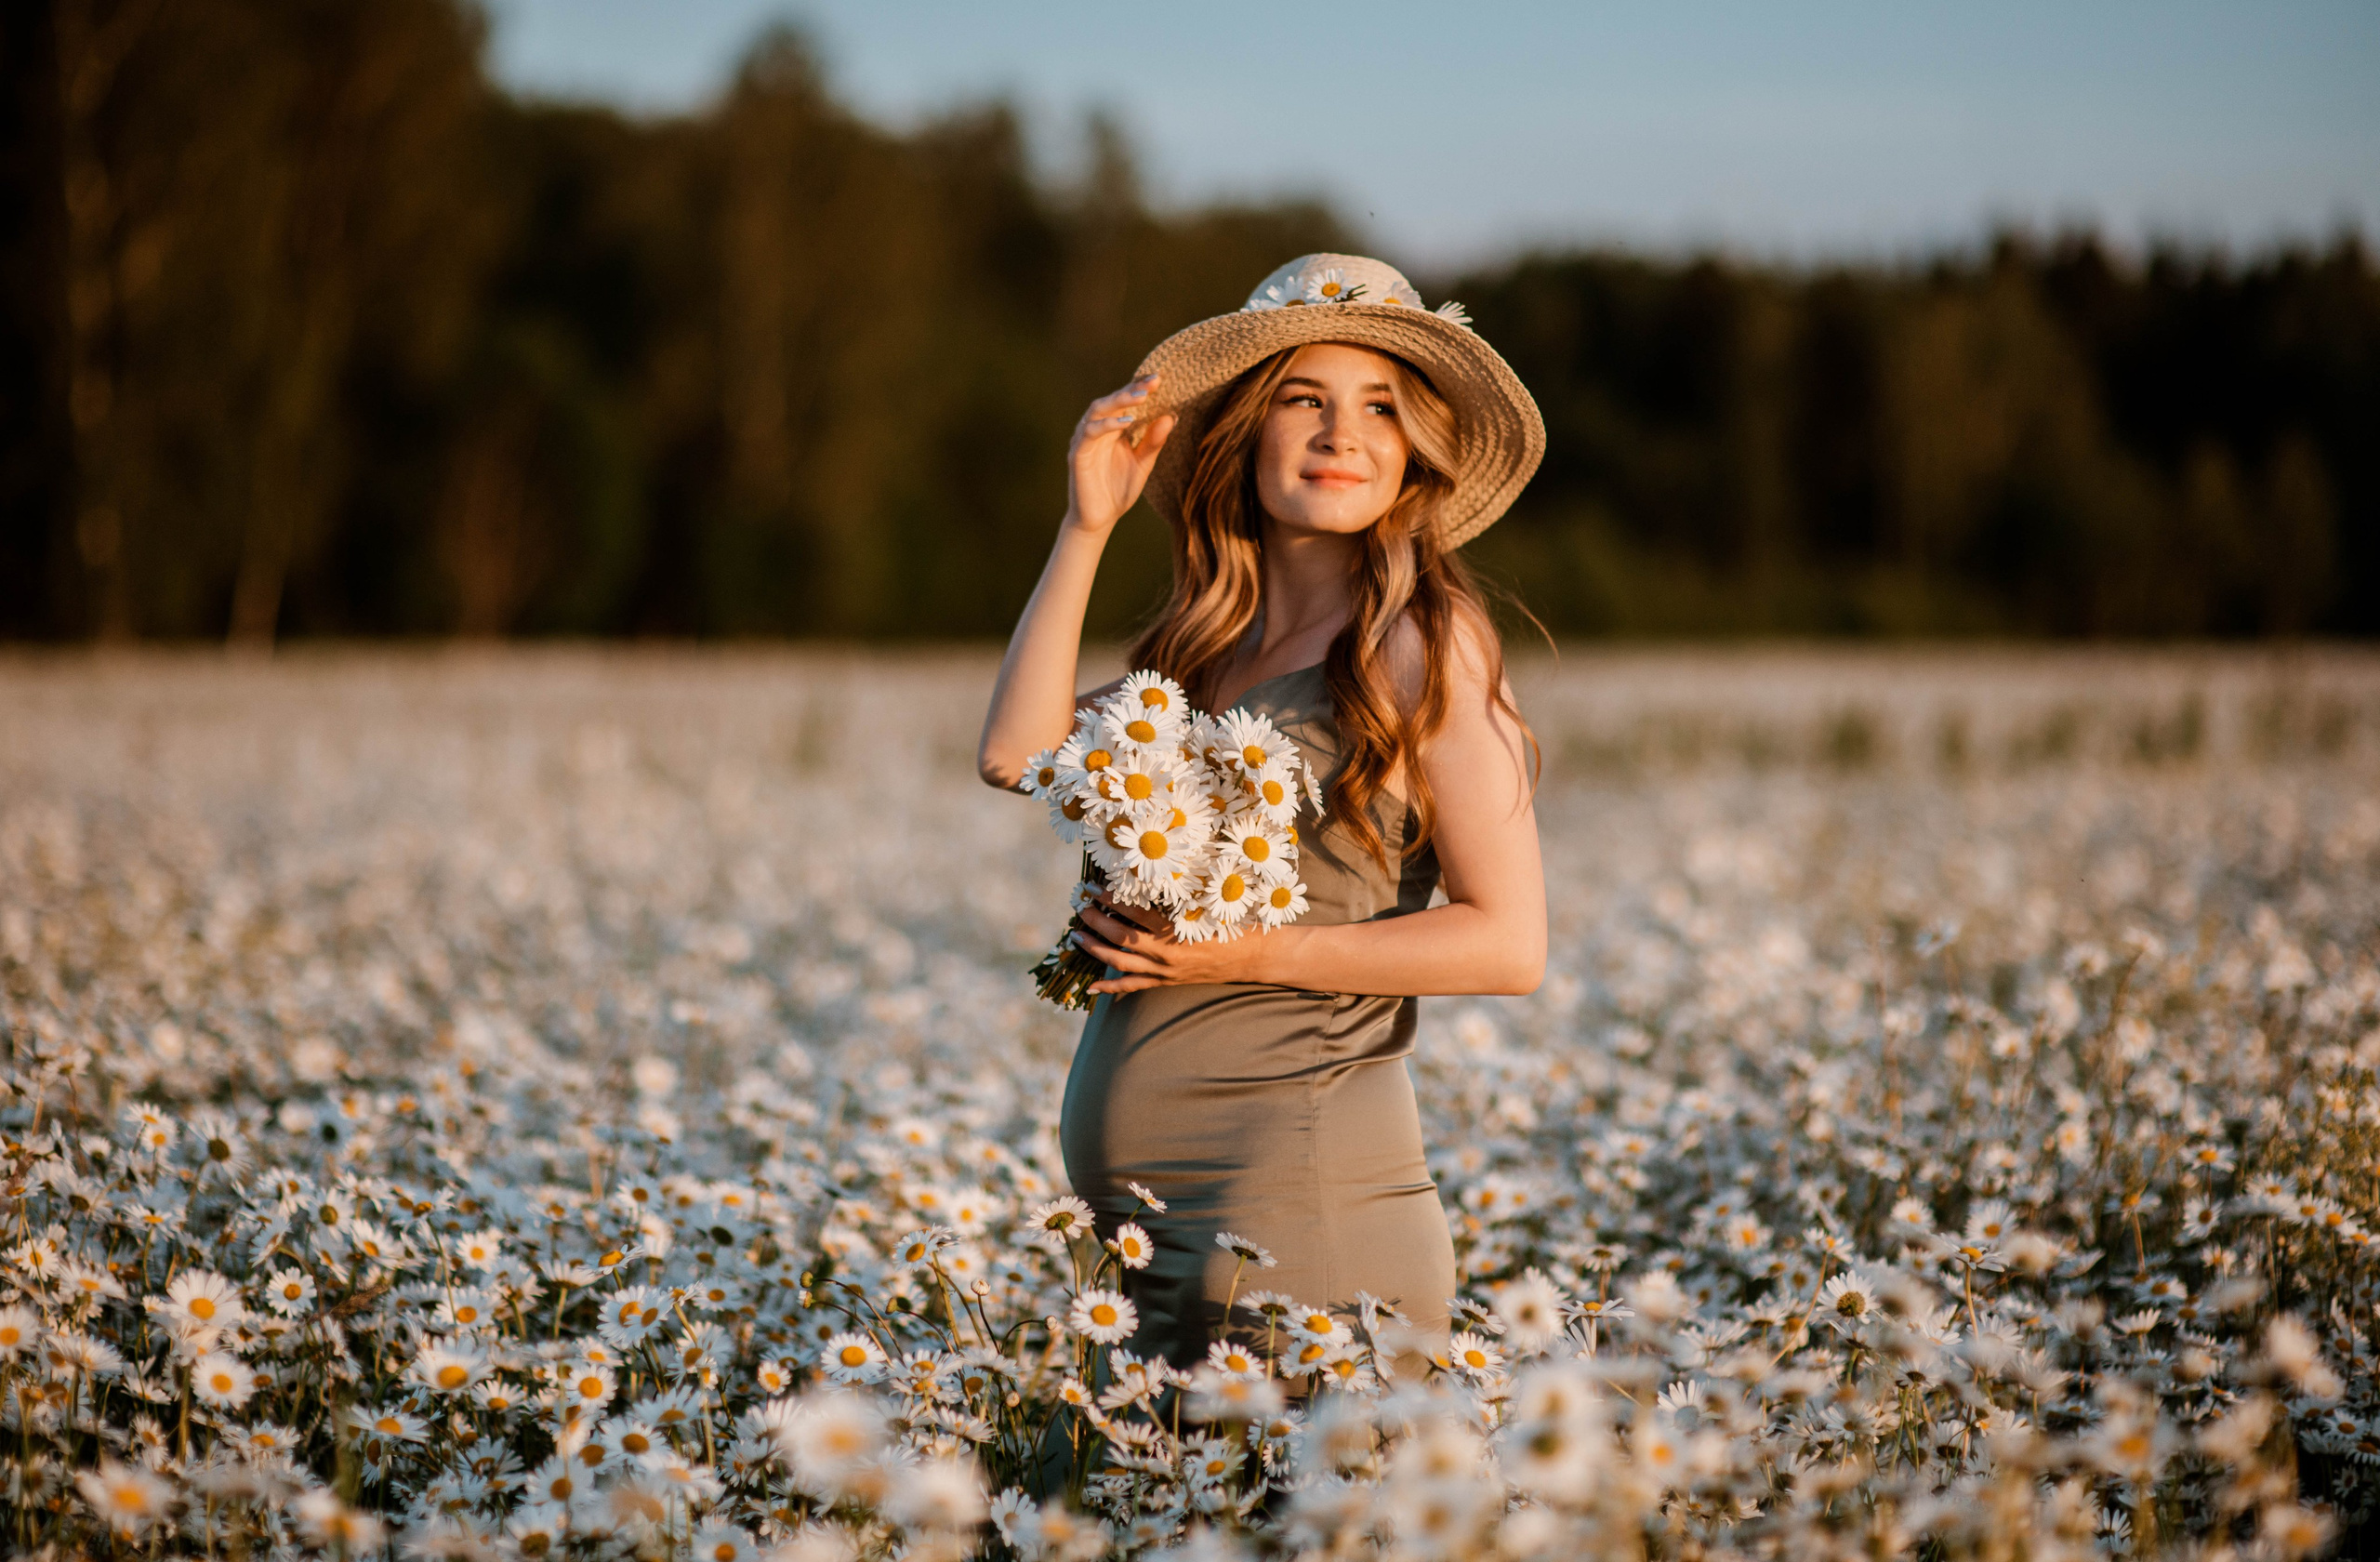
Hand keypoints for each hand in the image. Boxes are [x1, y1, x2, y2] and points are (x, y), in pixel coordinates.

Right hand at [1066, 376, 1176, 534]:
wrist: (1099, 519)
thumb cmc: (1119, 489)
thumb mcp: (1143, 463)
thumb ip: (1154, 441)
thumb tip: (1171, 415)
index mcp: (1113, 428)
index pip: (1125, 401)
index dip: (1139, 388)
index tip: (1160, 378)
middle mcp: (1097, 429)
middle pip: (1112, 400)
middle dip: (1132, 389)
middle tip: (1154, 382)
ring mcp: (1084, 439)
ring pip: (1098, 410)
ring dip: (1119, 401)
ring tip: (1142, 398)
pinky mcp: (1077, 453)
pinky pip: (1089, 433)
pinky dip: (1107, 425)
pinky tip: (1127, 423)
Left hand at [1073, 890, 1274, 993]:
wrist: (1254, 957)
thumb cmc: (1232, 923)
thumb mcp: (1205, 905)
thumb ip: (1176, 898)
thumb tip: (1146, 879)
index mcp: (1175, 930)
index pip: (1133, 912)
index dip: (1110, 898)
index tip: (1093, 887)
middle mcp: (1166, 953)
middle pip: (1120, 938)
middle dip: (1095, 922)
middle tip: (1079, 907)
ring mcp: (1165, 971)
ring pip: (1120, 963)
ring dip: (1095, 949)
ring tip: (1076, 935)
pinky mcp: (1167, 982)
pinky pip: (1133, 987)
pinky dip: (1110, 987)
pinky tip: (1090, 988)